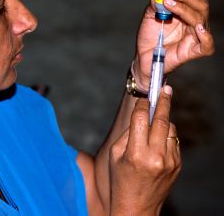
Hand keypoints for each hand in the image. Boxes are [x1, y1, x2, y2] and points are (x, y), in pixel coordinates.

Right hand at [109, 86, 180, 215]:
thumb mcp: (115, 154)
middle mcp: (155, 156)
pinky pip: (173, 140)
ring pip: (170, 129)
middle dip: (163, 101)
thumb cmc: (121, 179)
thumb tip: (142, 116)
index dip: (143, 105)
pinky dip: (167, 134)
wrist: (136, 206)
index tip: (144, 98)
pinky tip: (159, 138)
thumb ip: (129, 133)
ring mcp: (170, 161)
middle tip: (166, 89)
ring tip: (158, 117)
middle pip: (161, 119)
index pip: (141, 118)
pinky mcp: (177, 164)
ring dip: (164, 120)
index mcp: (135, 153)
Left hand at [134, 0, 213, 90]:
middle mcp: (191, 22)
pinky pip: (207, 45)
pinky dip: (206, 36)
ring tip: (169, 3)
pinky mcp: (194, 51)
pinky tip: (198, 28)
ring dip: (185, 9)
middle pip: (198, 4)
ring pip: (200, 19)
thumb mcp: (150, 16)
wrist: (143, 58)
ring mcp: (194, 36)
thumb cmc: (149, 38)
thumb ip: (155, 2)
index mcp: (183, 12)